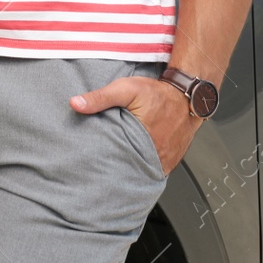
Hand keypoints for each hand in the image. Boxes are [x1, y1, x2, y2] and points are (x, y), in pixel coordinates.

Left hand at [70, 74, 201, 172]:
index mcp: (141, 140)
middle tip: (100, 171)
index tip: (91, 166)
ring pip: (142, 172)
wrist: (187, 96)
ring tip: (115, 169)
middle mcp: (155, 154)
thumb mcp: (125, 89)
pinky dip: (143, 169)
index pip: (116, 160)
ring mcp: (164, 161)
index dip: (103, 164)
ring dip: (130, 171)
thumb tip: (75, 103)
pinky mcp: (170, 162)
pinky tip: (133, 165)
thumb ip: (100, 97)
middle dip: (116, 170)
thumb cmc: (158, 93)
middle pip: (129, 170)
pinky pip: (153, 171)